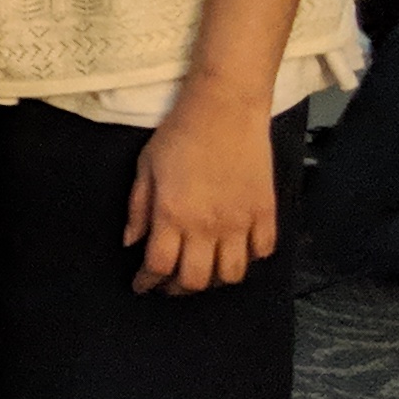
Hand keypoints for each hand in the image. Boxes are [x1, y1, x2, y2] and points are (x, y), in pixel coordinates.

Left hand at [124, 85, 279, 293]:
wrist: (225, 109)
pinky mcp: (267, 213)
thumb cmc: (179, 134)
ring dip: (214, 281)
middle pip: (196, 280)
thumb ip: (138, 208)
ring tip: (201, 271)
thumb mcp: (145, 168)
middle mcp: (208, 226)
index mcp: (173, 215)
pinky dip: (249, 259)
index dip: (147, 282)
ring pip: (232, 275)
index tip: (141, 285)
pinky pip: (263, 252)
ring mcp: (242, 222)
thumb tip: (131, 242)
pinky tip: (235, 251)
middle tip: (168, 284)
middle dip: (177, 289)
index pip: (159, 266)